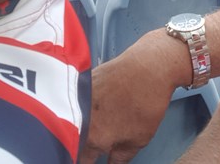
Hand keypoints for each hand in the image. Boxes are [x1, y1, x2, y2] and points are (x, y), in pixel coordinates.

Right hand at [83, 31, 190, 162]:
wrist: (150, 66)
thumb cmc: (147, 104)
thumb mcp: (138, 140)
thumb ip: (118, 159)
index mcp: (93, 139)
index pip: (79, 160)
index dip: (84, 162)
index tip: (91, 159)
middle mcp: (79, 119)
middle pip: (71, 141)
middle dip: (77, 146)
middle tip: (94, 144)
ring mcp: (78, 98)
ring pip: (69, 121)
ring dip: (76, 128)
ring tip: (92, 127)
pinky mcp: (82, 83)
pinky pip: (74, 102)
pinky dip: (78, 109)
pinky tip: (93, 109)